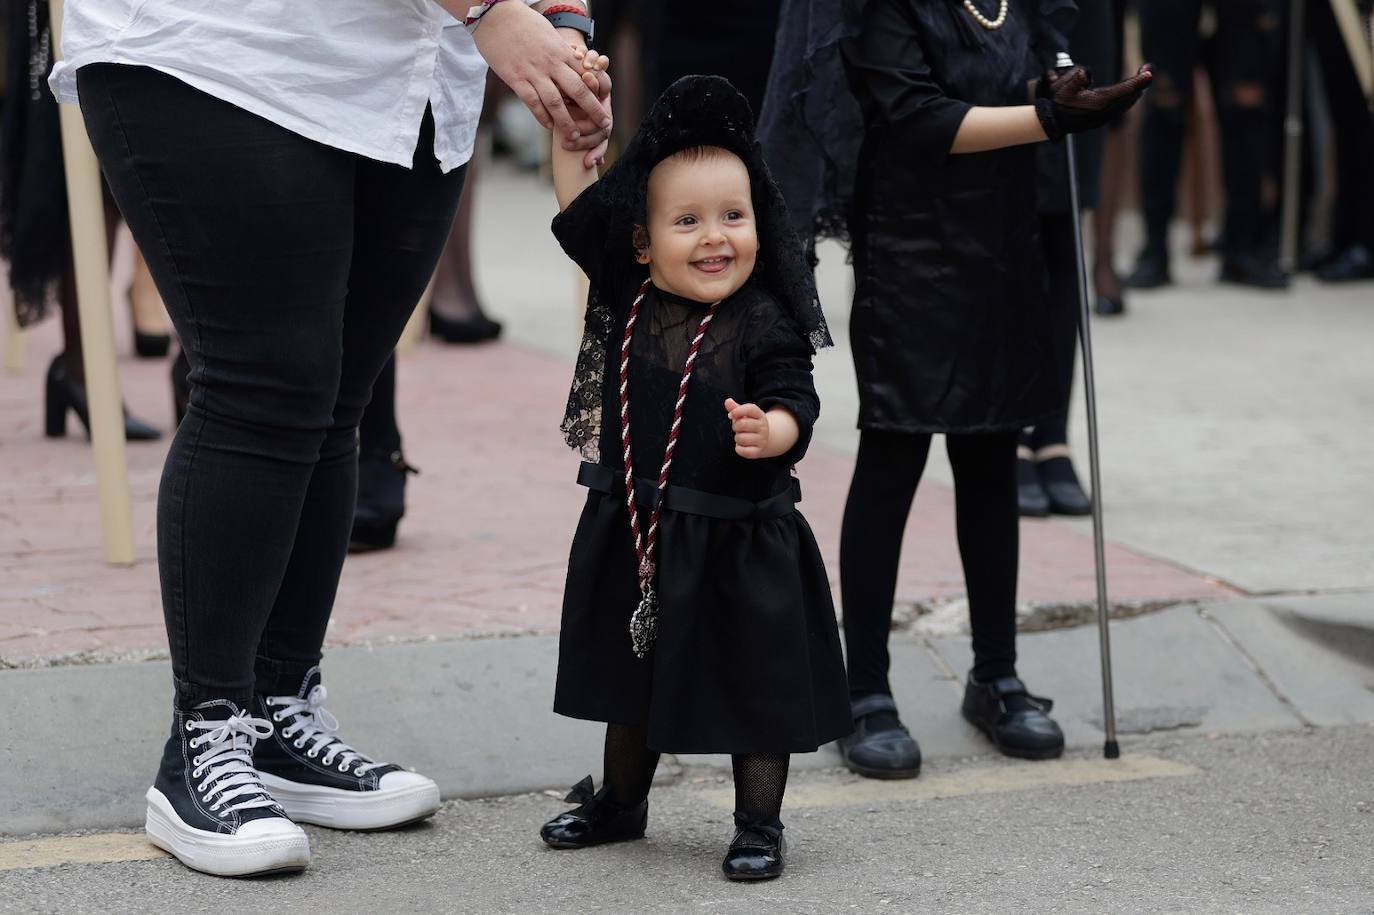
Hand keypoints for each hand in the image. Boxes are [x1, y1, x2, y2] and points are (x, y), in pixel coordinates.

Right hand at [471, 1, 611, 143]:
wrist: (495, 14)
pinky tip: (548, 126)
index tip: (607, 104)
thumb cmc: (522, 22)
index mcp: (562, 51)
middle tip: (604, 125)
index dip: (598, 91)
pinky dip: (542, 116)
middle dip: (593, 110)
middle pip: (578, 91)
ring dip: (567, 122)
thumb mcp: (549, 34)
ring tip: (575, 137)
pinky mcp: (516, 79)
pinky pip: (532, 102)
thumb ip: (560, 51)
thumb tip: (572, 60)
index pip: (587, 74)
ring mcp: (534, 72)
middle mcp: (551, 63)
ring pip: (556, 102)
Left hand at [725, 398, 769, 458]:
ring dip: (737, 438)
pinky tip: (742, 446)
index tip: (730, 415)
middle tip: (738, 428)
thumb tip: (727, 401)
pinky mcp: (758, 451)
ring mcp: (762, 439)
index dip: (737, 411)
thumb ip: (735, 408)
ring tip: (742, 437)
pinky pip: (742, 450)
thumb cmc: (749, 424)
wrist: (763, 439)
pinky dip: (738, 448)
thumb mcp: (744, 415)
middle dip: (735, 426)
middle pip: (742, 424)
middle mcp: (763, 427)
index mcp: (760, 415)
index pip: (750, 408)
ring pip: (740, 438)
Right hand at [1047, 64, 1151, 136]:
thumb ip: (1075, 80)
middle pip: (1130, 97)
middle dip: (1140, 83)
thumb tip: (1085, 72)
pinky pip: (1122, 108)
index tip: (1148, 72)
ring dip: (1136, 91)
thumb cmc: (1060, 104)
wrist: (1056, 123)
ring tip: (1142, 78)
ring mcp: (1106, 116)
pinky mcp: (1105, 118)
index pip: (1123, 91)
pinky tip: (1132, 92)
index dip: (1137, 81)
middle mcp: (1105, 111)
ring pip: (1128, 103)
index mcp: (1098, 102)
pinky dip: (1130, 98)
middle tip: (1147, 69)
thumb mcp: (1063, 90)